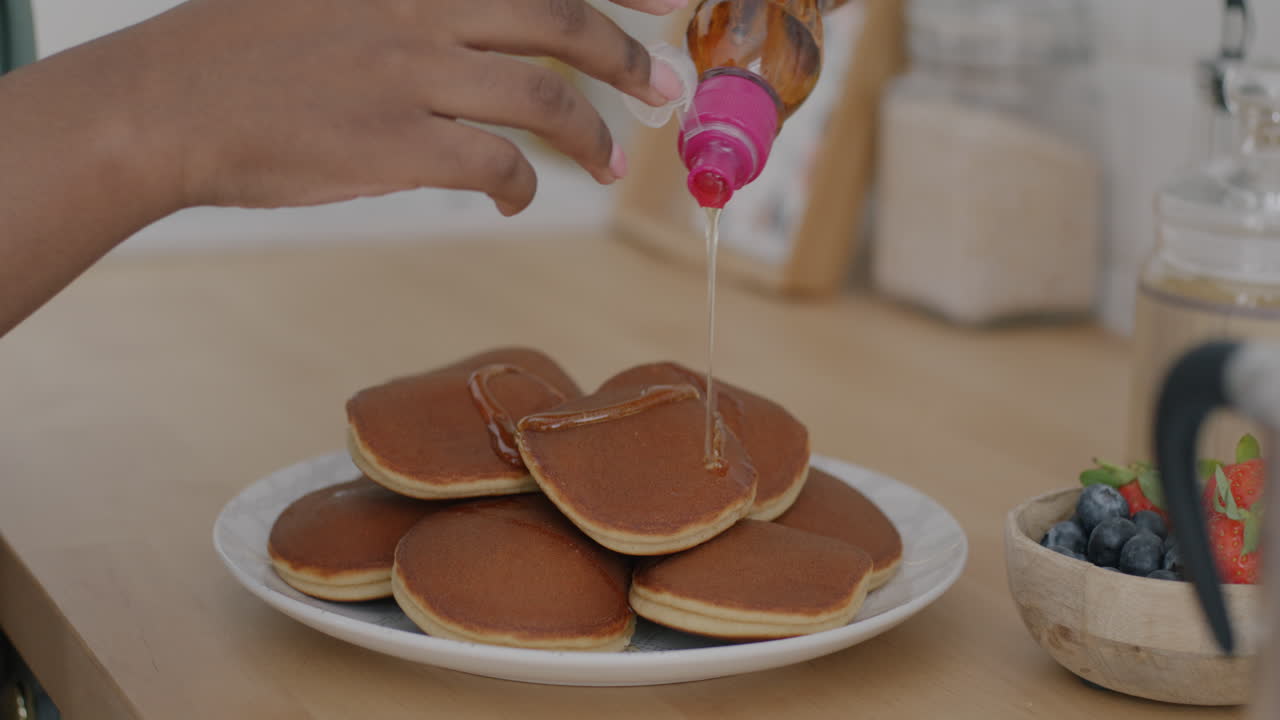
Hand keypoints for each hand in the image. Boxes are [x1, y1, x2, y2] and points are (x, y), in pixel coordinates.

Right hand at [120, 0, 686, 214]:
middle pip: (561, 22)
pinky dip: (524, 186)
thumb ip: (415, 6)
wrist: (166, 104)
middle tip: (664, 89)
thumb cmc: (245, 50)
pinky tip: (515, 198)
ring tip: (612, 165)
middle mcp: (421, 5)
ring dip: (593, 138)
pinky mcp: (396, 141)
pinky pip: (498, 164)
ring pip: (544, 99)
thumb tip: (479, 31)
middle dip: (628, 59)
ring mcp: (411, 71)